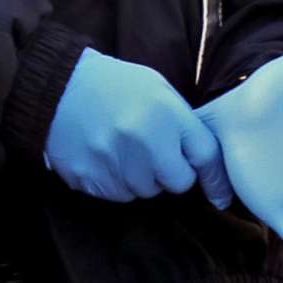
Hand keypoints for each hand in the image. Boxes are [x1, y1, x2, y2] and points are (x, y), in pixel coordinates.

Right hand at [44, 48, 229, 204]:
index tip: (221, 197)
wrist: (61, 87)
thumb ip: (182, 124)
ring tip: (124, 148)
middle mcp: (144, 142)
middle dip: (171, 173)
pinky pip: (116, 195)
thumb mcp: (159, 90)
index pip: (205, 157)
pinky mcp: (89, 179)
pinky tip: (105, 156)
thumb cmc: (116, 85)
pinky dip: (115, 182)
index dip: (216, 179)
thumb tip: (204, 161)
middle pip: (177, 183)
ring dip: (141, 178)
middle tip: (153, 150)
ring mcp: (115, 163)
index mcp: (167, 115)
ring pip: (145, 191)